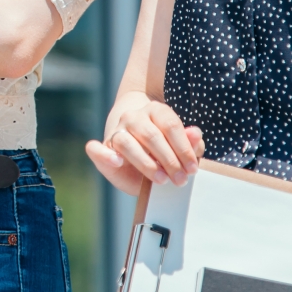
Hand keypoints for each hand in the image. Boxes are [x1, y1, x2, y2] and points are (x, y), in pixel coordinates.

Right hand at [85, 95, 203, 194]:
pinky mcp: (103, 148)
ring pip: (127, 142)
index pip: (170, 125)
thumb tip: (195, 134)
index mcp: (156, 111)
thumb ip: (190, 143)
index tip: (192, 169)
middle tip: (180, 180)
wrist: (137, 155)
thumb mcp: (180, 149)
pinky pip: (96, 149)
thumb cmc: (163, 152)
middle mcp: (134, 117)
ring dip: (146, 163)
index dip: (183, 148)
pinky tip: (118, 162)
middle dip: (169, 160)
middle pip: (151, 135)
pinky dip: (104, 155)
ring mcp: (116, 131)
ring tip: (161, 179)